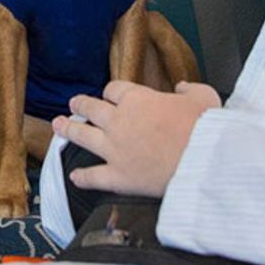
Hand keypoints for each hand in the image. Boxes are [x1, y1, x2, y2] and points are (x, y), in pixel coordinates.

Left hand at [52, 80, 220, 196]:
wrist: (204, 161)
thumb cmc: (204, 128)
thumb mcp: (203, 96)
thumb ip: (189, 89)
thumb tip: (182, 87)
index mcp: (137, 99)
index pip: (114, 89)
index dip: (111, 92)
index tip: (111, 95)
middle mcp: (119, 121)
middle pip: (91, 108)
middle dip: (80, 105)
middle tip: (73, 104)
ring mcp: (115, 149)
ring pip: (83, 136)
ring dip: (68, 130)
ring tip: (59, 126)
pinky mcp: (119, 176)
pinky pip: (94, 176)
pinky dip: (83, 177)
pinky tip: (75, 176)